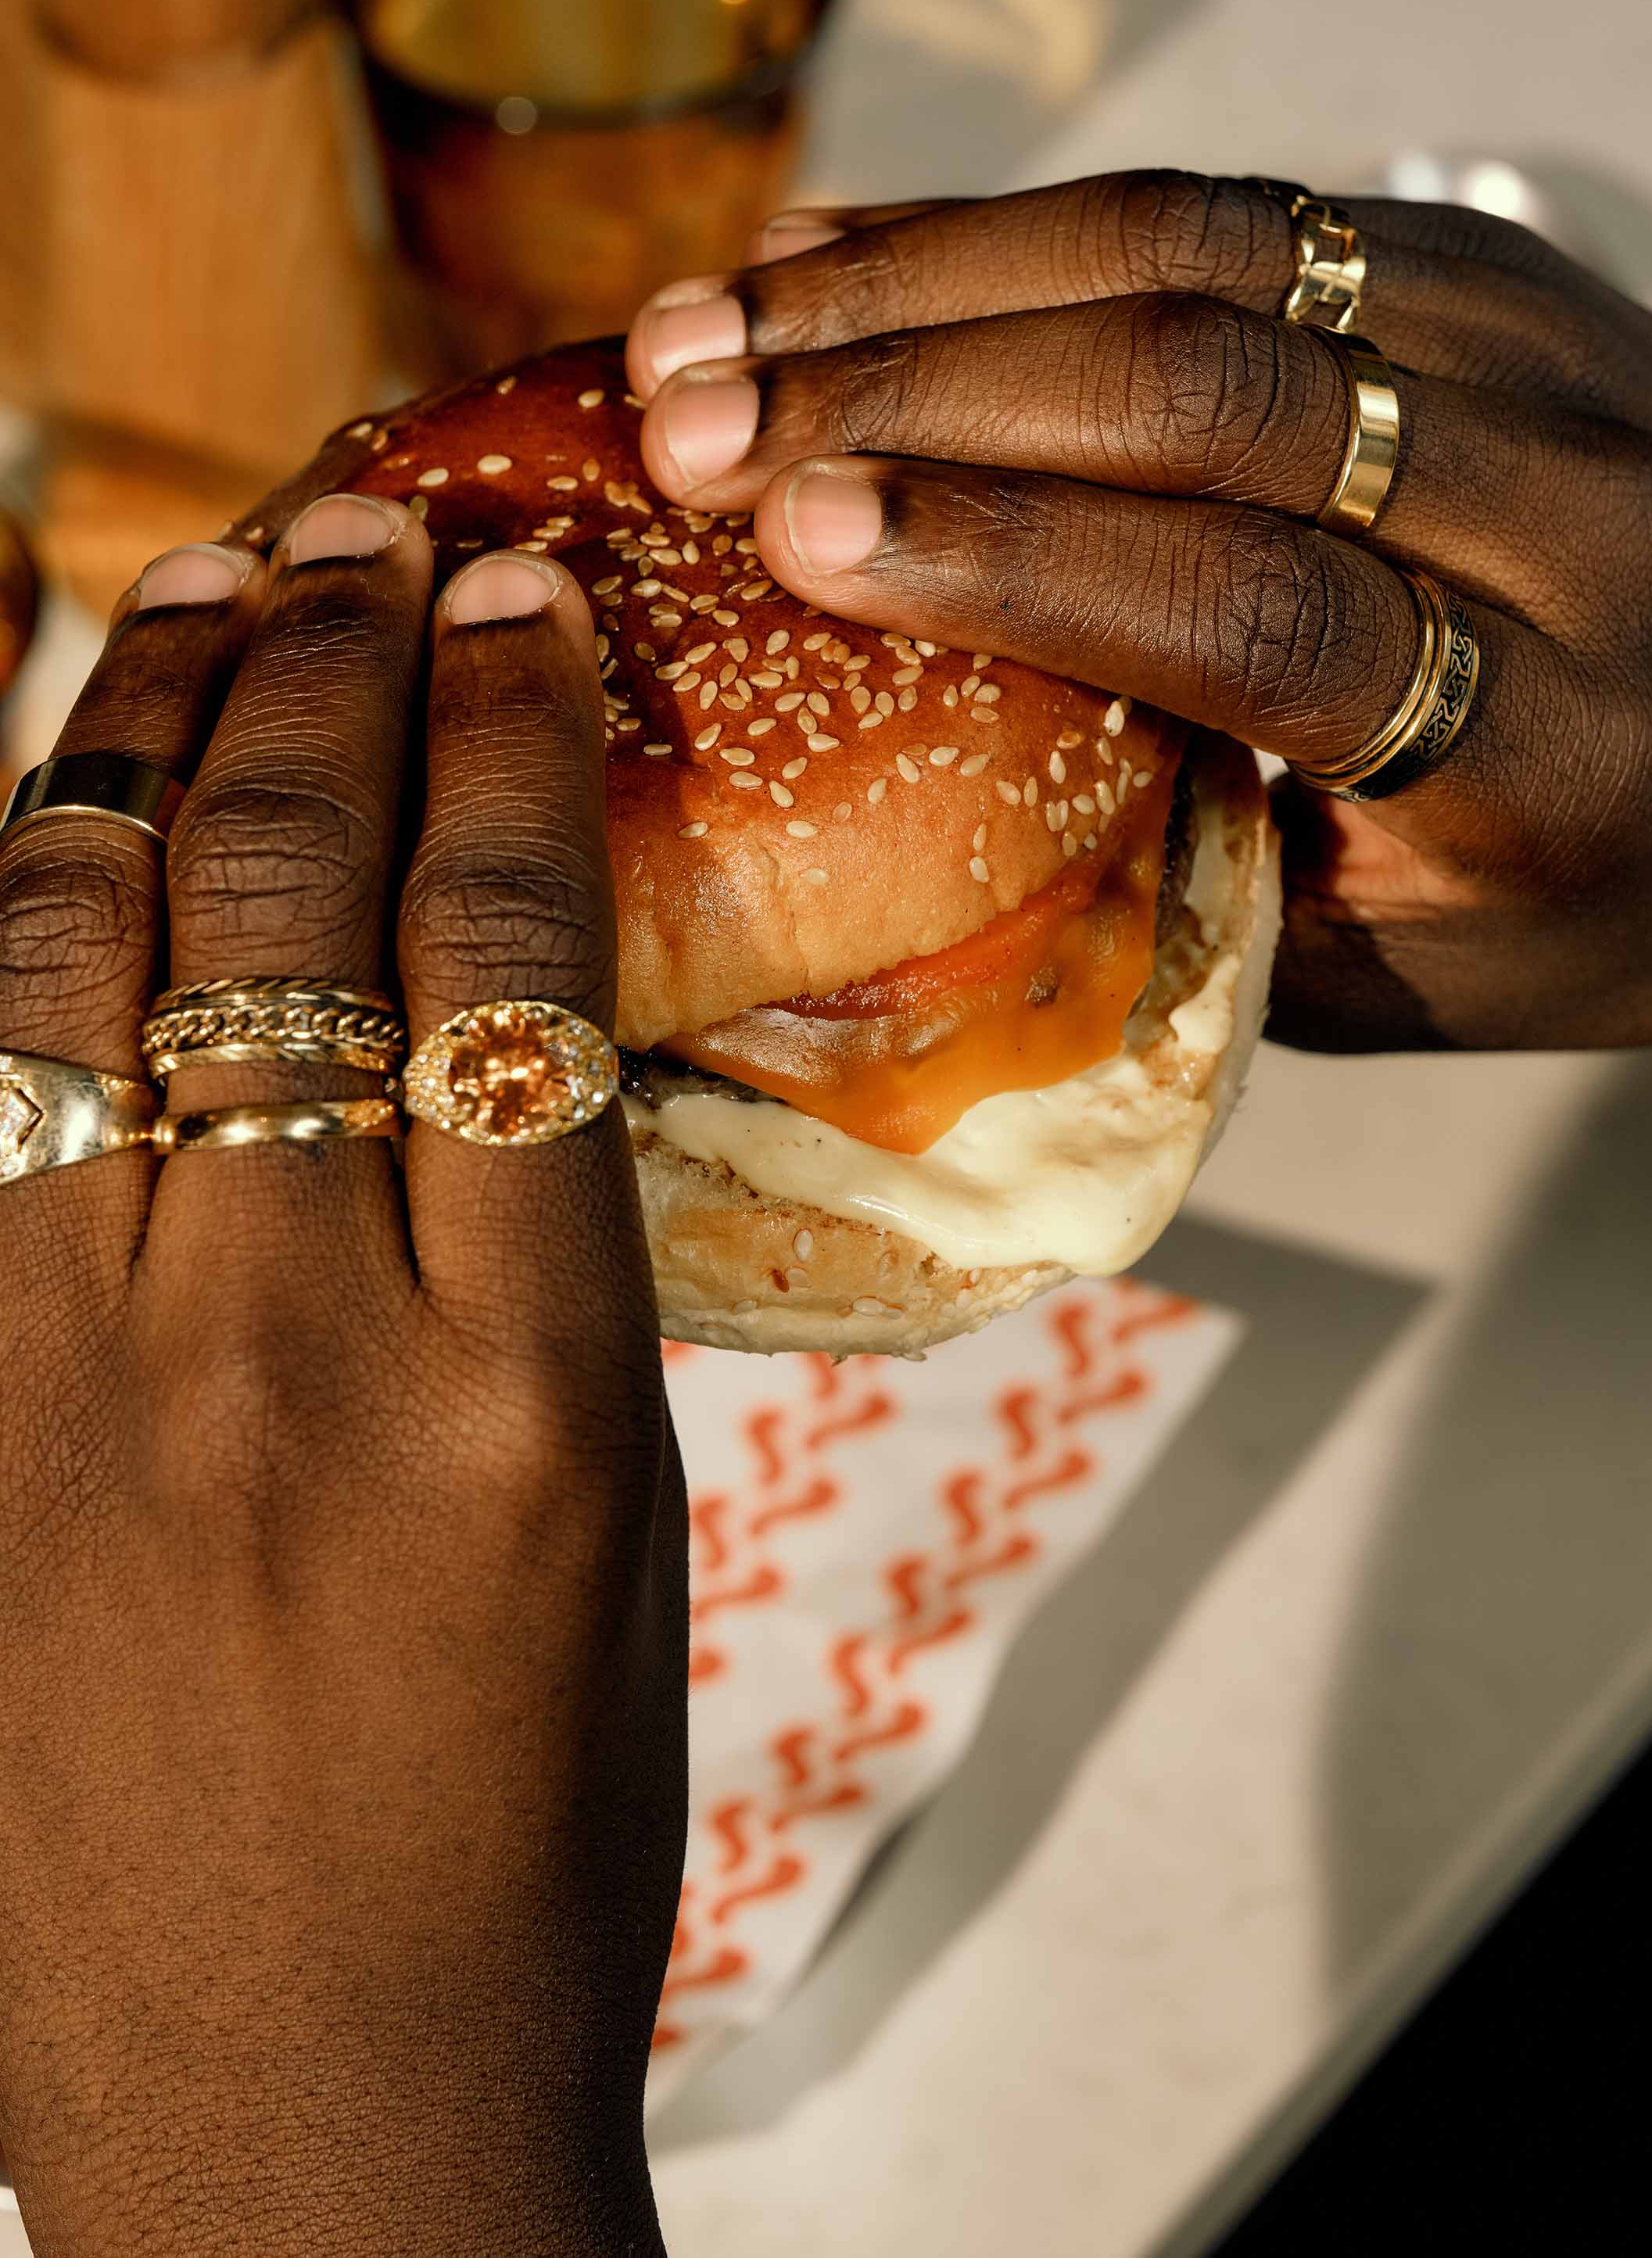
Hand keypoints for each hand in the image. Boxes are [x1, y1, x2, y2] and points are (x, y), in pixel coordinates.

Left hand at [0, 509, 681, 2255]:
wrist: (308, 2116)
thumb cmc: (530, 1825)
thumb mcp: (615, 1503)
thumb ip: (539, 1231)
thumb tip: (482, 974)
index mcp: (523, 1395)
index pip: (502, 946)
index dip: (507, 729)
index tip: (520, 597)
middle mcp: (277, 1364)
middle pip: (280, 905)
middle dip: (322, 668)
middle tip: (362, 531)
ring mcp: (63, 1399)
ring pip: (64, 958)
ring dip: (135, 734)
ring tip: (206, 588)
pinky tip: (44, 799)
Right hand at [625, 174, 1651, 1050]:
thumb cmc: (1631, 894)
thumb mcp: (1424, 975)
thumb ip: (1193, 895)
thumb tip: (888, 820)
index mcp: (1554, 740)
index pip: (1263, 604)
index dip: (1019, 555)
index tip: (799, 538)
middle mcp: (1563, 512)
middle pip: (1211, 390)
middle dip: (911, 390)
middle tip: (683, 420)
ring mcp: (1532, 347)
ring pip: (1201, 255)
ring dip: (925, 280)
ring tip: (708, 325)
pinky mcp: (1487, 255)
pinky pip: (1224, 211)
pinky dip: (1011, 229)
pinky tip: (843, 260)